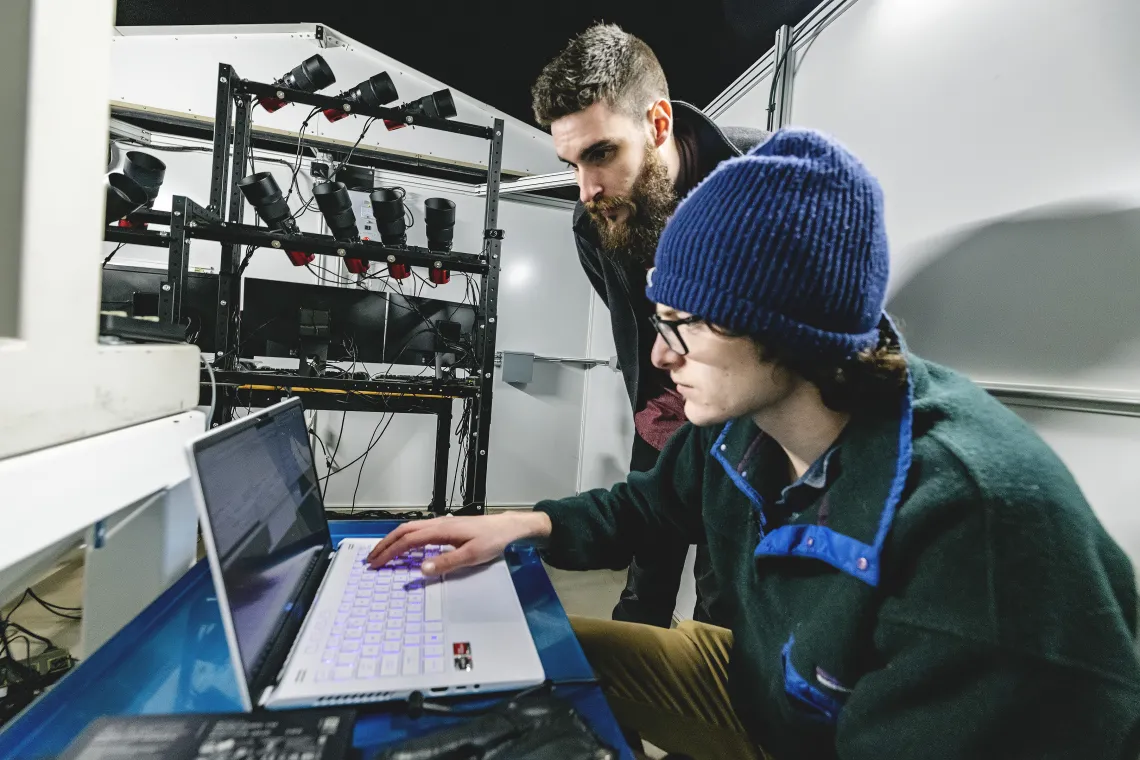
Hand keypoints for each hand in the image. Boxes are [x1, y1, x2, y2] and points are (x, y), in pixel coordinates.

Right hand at [365, 512, 551, 575]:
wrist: (507, 528)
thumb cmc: (492, 540)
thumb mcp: (471, 555)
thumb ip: (446, 562)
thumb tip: (422, 569)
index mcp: (440, 530)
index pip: (407, 541)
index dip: (389, 552)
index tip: (376, 564)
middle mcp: (437, 524)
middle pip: (403, 531)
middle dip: (385, 545)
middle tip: (371, 559)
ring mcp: (441, 524)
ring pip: (409, 529)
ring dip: (393, 540)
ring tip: (382, 553)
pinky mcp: (445, 527)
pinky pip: (418, 531)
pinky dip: (404, 538)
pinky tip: (404, 547)